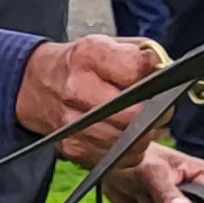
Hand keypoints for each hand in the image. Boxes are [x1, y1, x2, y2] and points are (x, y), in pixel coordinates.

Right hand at [19, 33, 172, 165]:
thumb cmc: (78, 65)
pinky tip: (125, 136)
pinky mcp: (73, 147)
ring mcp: (73, 123)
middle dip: (157, 114)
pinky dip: (128, 150)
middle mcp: (76, 90)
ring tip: (142, 122)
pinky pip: (116, 157)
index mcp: (88, 56)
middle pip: (134, 114)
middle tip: (161, 109)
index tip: (160, 80)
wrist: (38, 85)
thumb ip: (139, 54)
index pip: (136, 71)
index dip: (156, 78)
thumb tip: (165, 70)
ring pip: (128, 141)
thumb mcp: (106, 45)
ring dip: (144, 135)